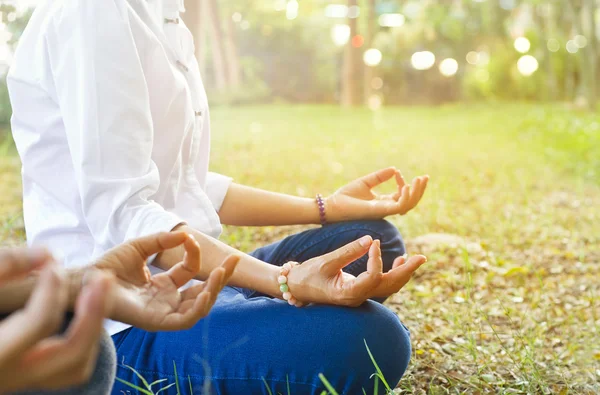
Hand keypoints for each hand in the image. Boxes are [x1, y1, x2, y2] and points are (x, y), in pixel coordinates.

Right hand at [0, 250, 112, 391]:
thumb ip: (1, 268)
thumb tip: (46, 253)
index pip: (37, 325)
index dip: (52, 290)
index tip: (52, 264)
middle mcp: (5, 377)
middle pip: (70, 354)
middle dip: (94, 313)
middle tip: (101, 277)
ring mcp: (18, 381)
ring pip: (75, 366)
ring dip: (94, 328)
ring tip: (96, 291)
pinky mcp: (24, 377)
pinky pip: (68, 369)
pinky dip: (83, 340)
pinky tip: (82, 310)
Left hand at [94, 232, 238, 330]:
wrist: (86, 279)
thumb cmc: (108, 265)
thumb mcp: (140, 246)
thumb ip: (162, 240)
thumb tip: (185, 235)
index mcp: (162, 285)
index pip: (188, 272)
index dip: (194, 255)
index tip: (190, 239)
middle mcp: (165, 300)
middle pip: (202, 292)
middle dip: (221, 277)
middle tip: (235, 259)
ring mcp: (163, 312)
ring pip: (199, 308)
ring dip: (214, 290)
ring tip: (221, 272)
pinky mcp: (157, 322)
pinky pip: (185, 320)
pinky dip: (199, 307)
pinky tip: (207, 290)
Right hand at [286, 236, 426, 306]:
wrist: (297, 288)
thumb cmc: (308, 275)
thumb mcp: (326, 261)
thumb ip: (349, 251)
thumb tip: (371, 239)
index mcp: (348, 293)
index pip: (373, 276)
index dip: (377, 258)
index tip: (375, 242)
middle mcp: (358, 298)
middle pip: (389, 286)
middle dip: (406, 272)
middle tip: (422, 257)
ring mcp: (360, 296)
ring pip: (388, 287)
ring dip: (402, 273)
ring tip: (414, 258)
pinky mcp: (360, 291)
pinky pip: (381, 284)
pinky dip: (392, 273)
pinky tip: (398, 261)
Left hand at [325, 167, 428, 221]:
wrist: (333, 205)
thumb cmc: (346, 196)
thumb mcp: (366, 182)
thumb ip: (380, 177)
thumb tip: (395, 169)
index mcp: (383, 202)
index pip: (401, 195)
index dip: (403, 183)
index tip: (398, 173)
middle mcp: (386, 208)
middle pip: (410, 202)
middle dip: (419, 190)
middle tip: (426, 177)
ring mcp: (384, 211)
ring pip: (408, 205)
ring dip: (416, 192)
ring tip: (421, 180)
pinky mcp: (380, 211)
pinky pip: (399, 206)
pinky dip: (406, 196)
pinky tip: (408, 186)